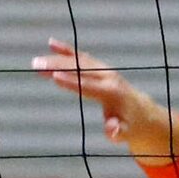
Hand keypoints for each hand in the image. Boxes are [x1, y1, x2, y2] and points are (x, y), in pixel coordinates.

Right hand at [33, 39, 153, 141]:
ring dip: (57, 59)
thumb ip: (117, 132)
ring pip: (78, 61)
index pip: (87, 86)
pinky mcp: (100, 68)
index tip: (53, 76)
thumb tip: (111, 130)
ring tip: (36, 61)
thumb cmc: (130, 126)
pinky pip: (82, 57)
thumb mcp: (126, 134)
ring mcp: (104, 70)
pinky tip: (51, 43)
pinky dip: (67, 50)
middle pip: (79, 69)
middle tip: (36, 65)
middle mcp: (107, 77)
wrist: (142, 112)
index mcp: (111, 92)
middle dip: (57, 66)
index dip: (70, 81)